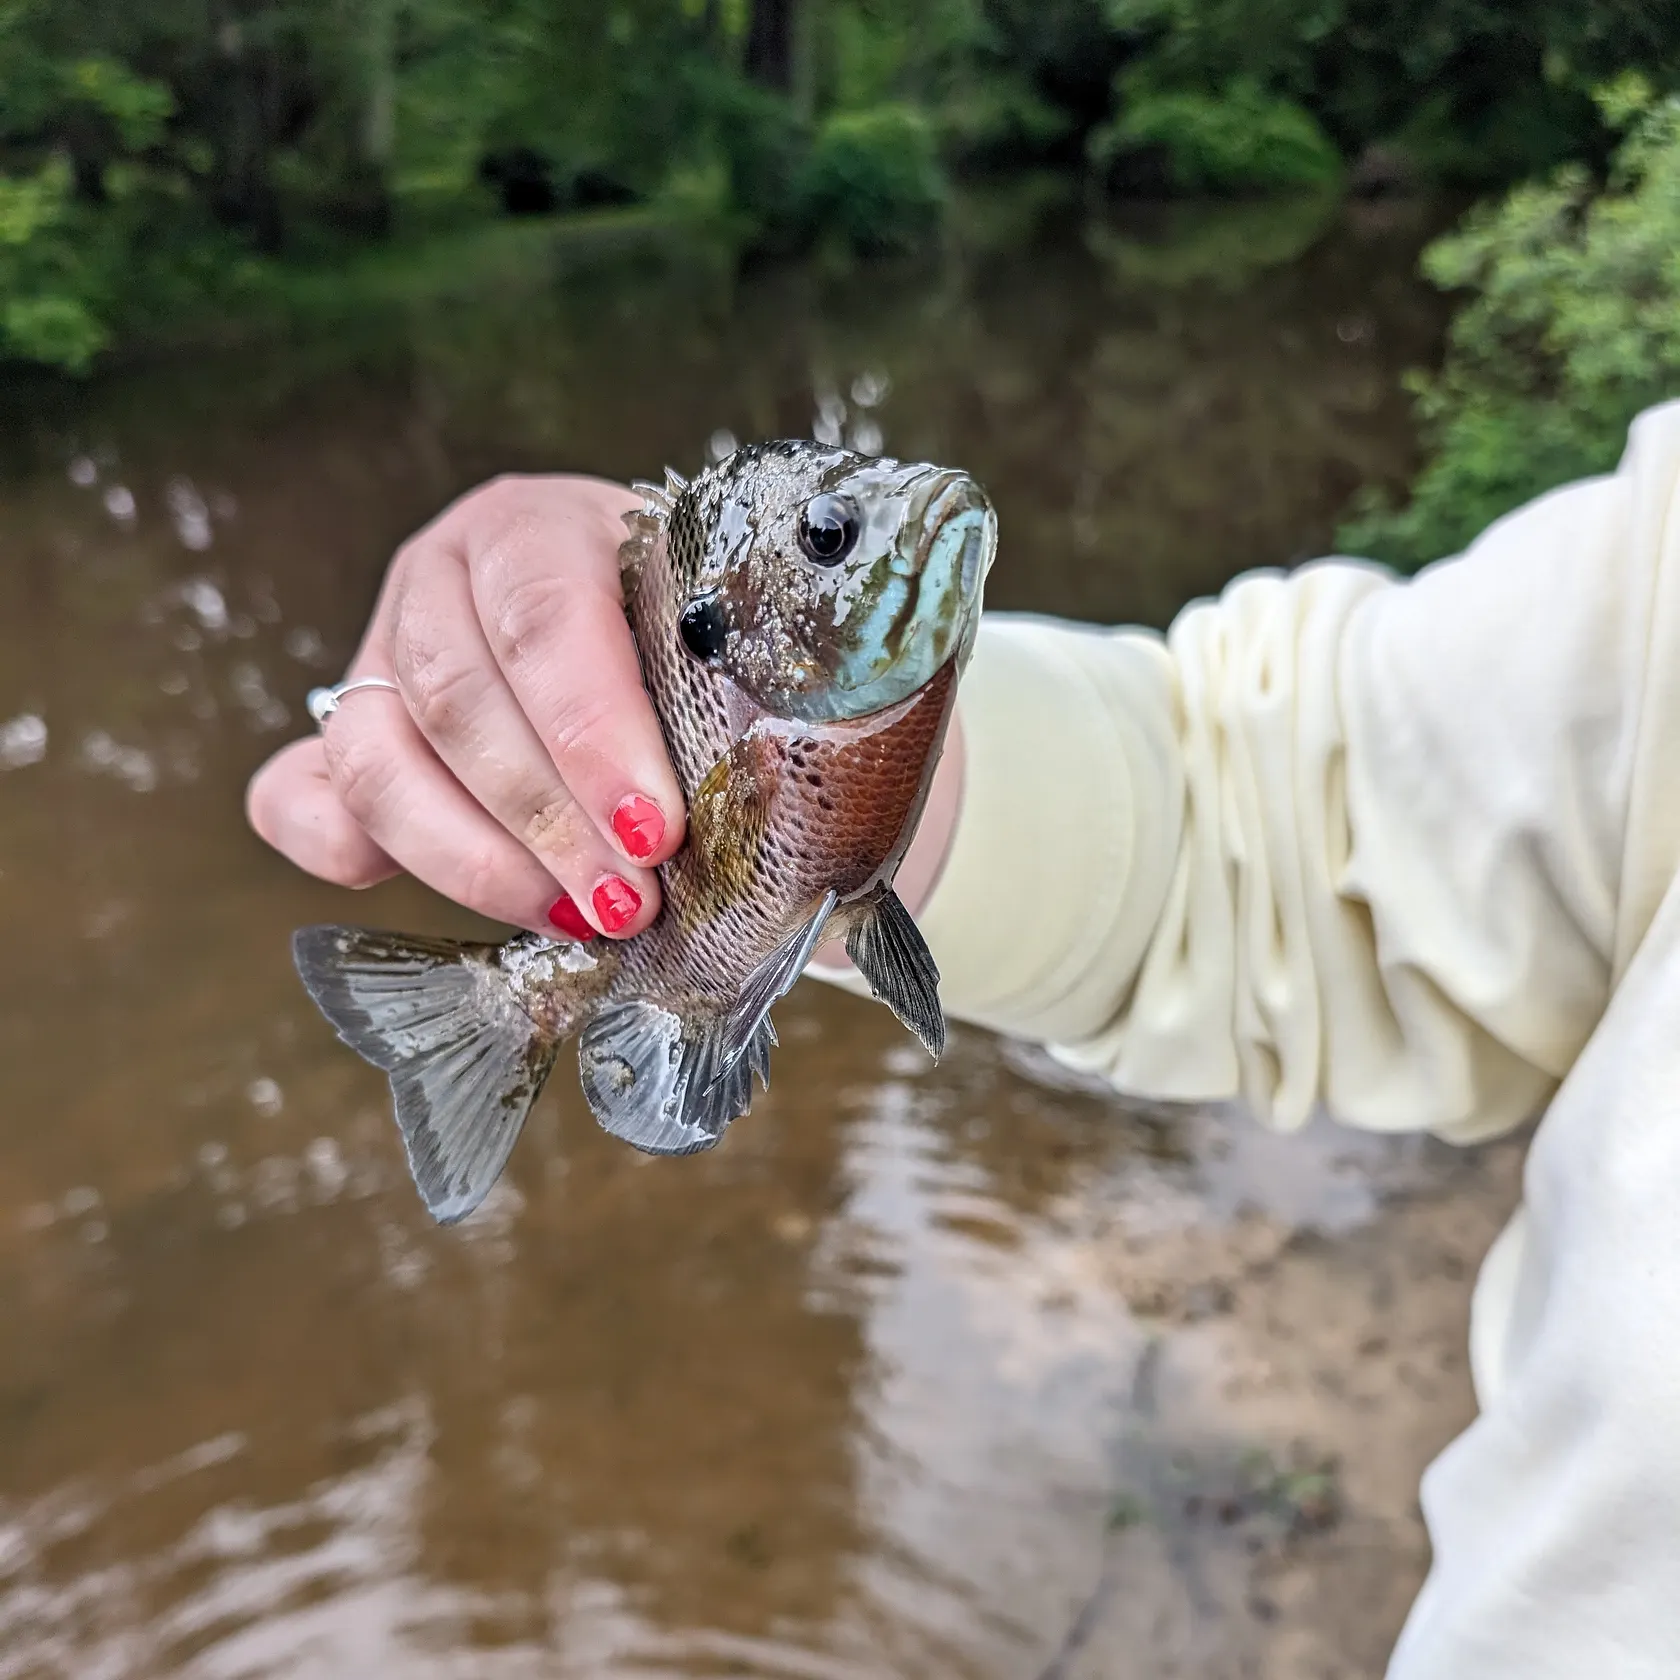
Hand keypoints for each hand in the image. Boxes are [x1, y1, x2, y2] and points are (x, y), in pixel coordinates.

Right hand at [248, 472, 968, 940]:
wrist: (697, 701)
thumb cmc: (745, 676)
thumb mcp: (787, 645)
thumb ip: (814, 657)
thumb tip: (889, 699)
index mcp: (560, 525)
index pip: (547, 607)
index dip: (590, 725)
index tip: (656, 826)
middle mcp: (454, 578)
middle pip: (456, 690)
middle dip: (546, 814)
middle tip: (629, 901)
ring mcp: (386, 658)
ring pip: (376, 754)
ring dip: (471, 856)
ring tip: (578, 921)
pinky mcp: (353, 745)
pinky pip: (302, 794)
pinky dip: (341, 846)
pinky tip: (395, 890)